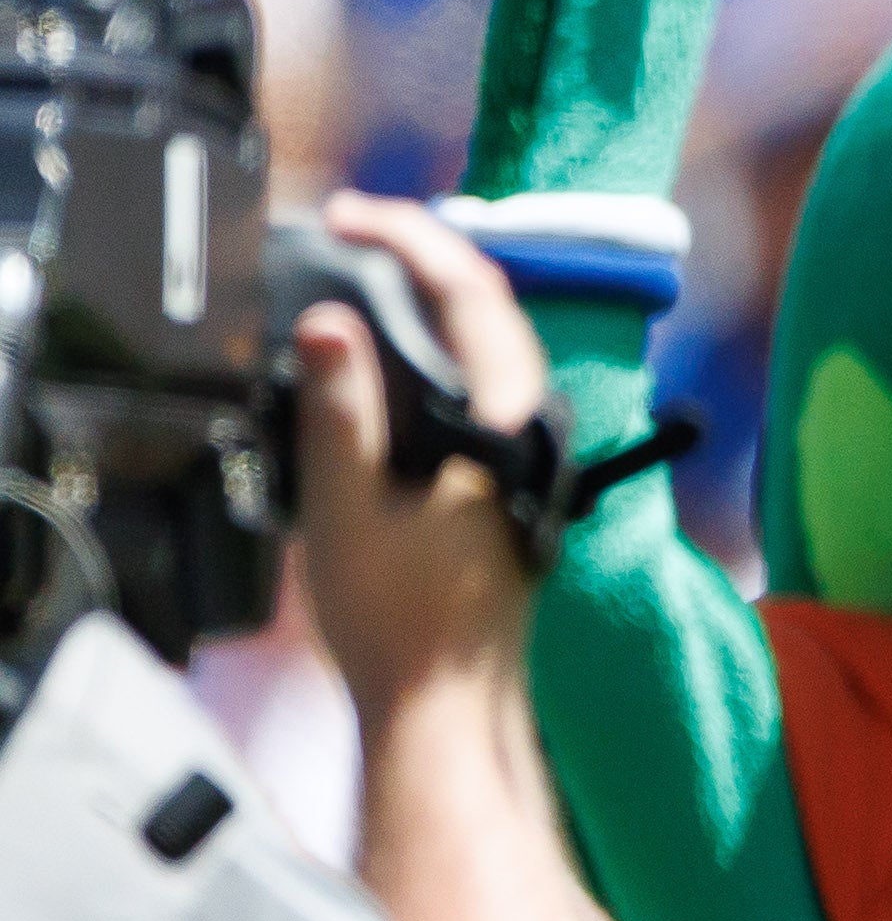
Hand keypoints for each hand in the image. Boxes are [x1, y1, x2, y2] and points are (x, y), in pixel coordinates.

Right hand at [290, 195, 552, 709]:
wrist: (445, 704)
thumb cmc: (401, 623)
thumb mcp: (346, 508)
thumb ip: (341, 411)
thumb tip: (330, 326)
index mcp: (507, 423)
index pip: (473, 293)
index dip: (412, 238)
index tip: (353, 216)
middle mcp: (533, 428)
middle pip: (490, 307)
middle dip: (422, 253)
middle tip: (350, 228)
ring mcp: (527, 451)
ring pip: (491, 344)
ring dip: (432, 297)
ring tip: (362, 268)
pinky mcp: (511, 475)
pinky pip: (482, 384)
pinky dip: (437, 348)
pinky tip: (391, 350)